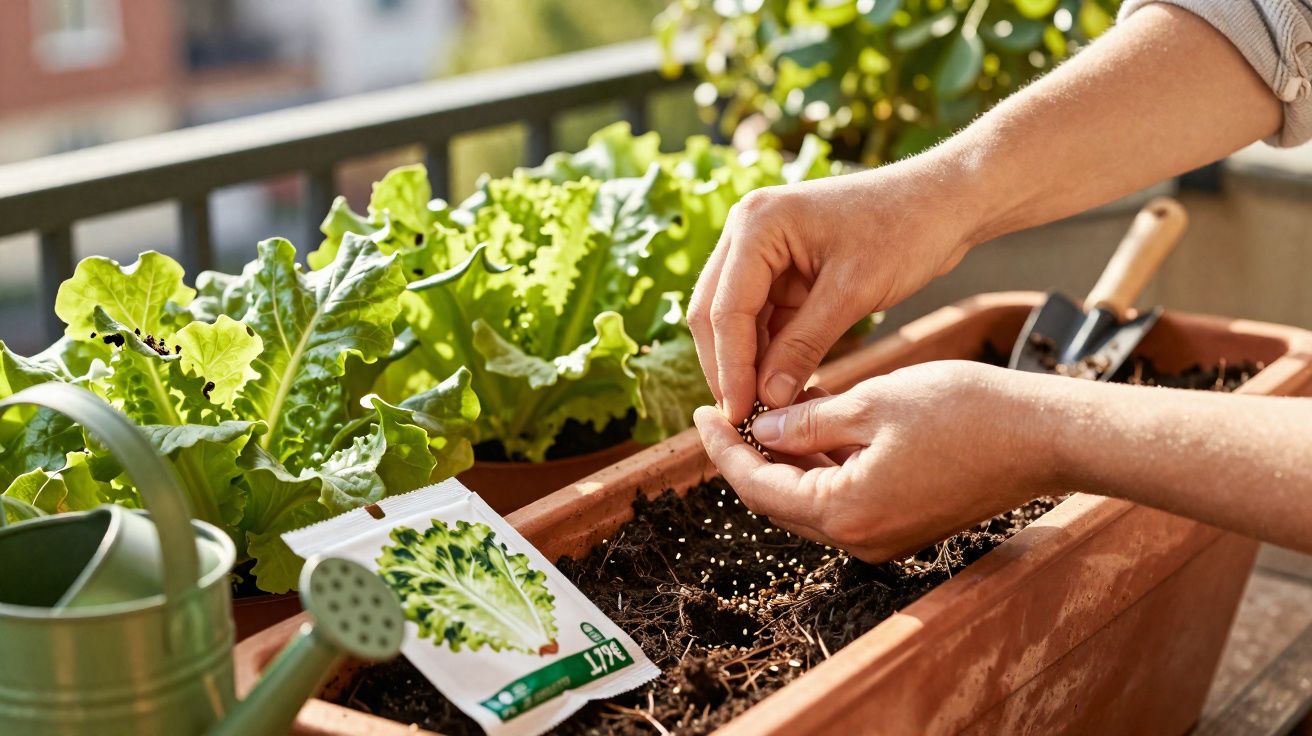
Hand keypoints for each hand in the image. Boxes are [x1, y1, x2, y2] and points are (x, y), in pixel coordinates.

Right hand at [687, 163, 979, 422]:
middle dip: (727, 367)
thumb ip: (804, 346)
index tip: (742, 416)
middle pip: (714, 313)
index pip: (725, 309)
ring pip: (734, 321)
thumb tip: (768, 401)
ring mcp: (760, 249)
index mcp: (756, 224)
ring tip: (763, 413)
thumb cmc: (905, 229)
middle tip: (745, 421)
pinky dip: (767, 353)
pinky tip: (779, 389)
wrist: (945, 199)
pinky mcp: (780, 269)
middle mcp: (746, 231)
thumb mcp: (853, 292)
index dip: (731, 368)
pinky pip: (761, 319)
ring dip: (745, 364)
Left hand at [692, 361, 1055, 561]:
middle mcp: (860, 537)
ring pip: (811, 496)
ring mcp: (884, 535)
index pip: (757, 487)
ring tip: (777, 402)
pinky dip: (824, 461)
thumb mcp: (874, 402)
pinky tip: (818, 417)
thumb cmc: (967, 412)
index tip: (700, 416)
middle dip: (750, 455)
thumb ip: (809, 420)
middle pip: (779, 500)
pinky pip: (844, 495)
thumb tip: (765, 429)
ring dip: (789, 455)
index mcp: (845, 511)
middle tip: (729, 410)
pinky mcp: (905, 521)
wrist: (1044, 436)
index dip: (723, 450)